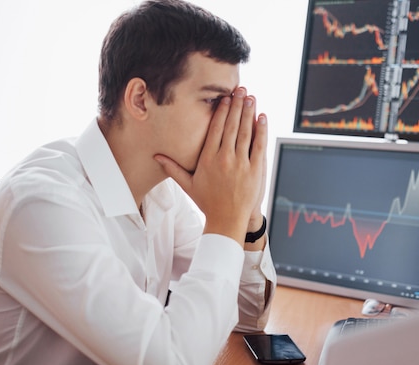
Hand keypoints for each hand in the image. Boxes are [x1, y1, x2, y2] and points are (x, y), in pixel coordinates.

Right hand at [155, 87, 267, 243]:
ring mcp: (241, 164)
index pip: (215, 129)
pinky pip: (259, 146)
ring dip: (248, 113)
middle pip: (231, 126)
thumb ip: (173, 168)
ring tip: (251, 98)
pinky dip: (261, 130)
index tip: (224, 98)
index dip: (221, 111)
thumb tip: (156, 157)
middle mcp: (224, 159)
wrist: (227, 220)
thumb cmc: (208, 203)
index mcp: (208, 159)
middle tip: (240, 89)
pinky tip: (262, 117)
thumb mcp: (188, 185)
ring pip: (245, 132)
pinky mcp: (255, 170)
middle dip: (236, 105)